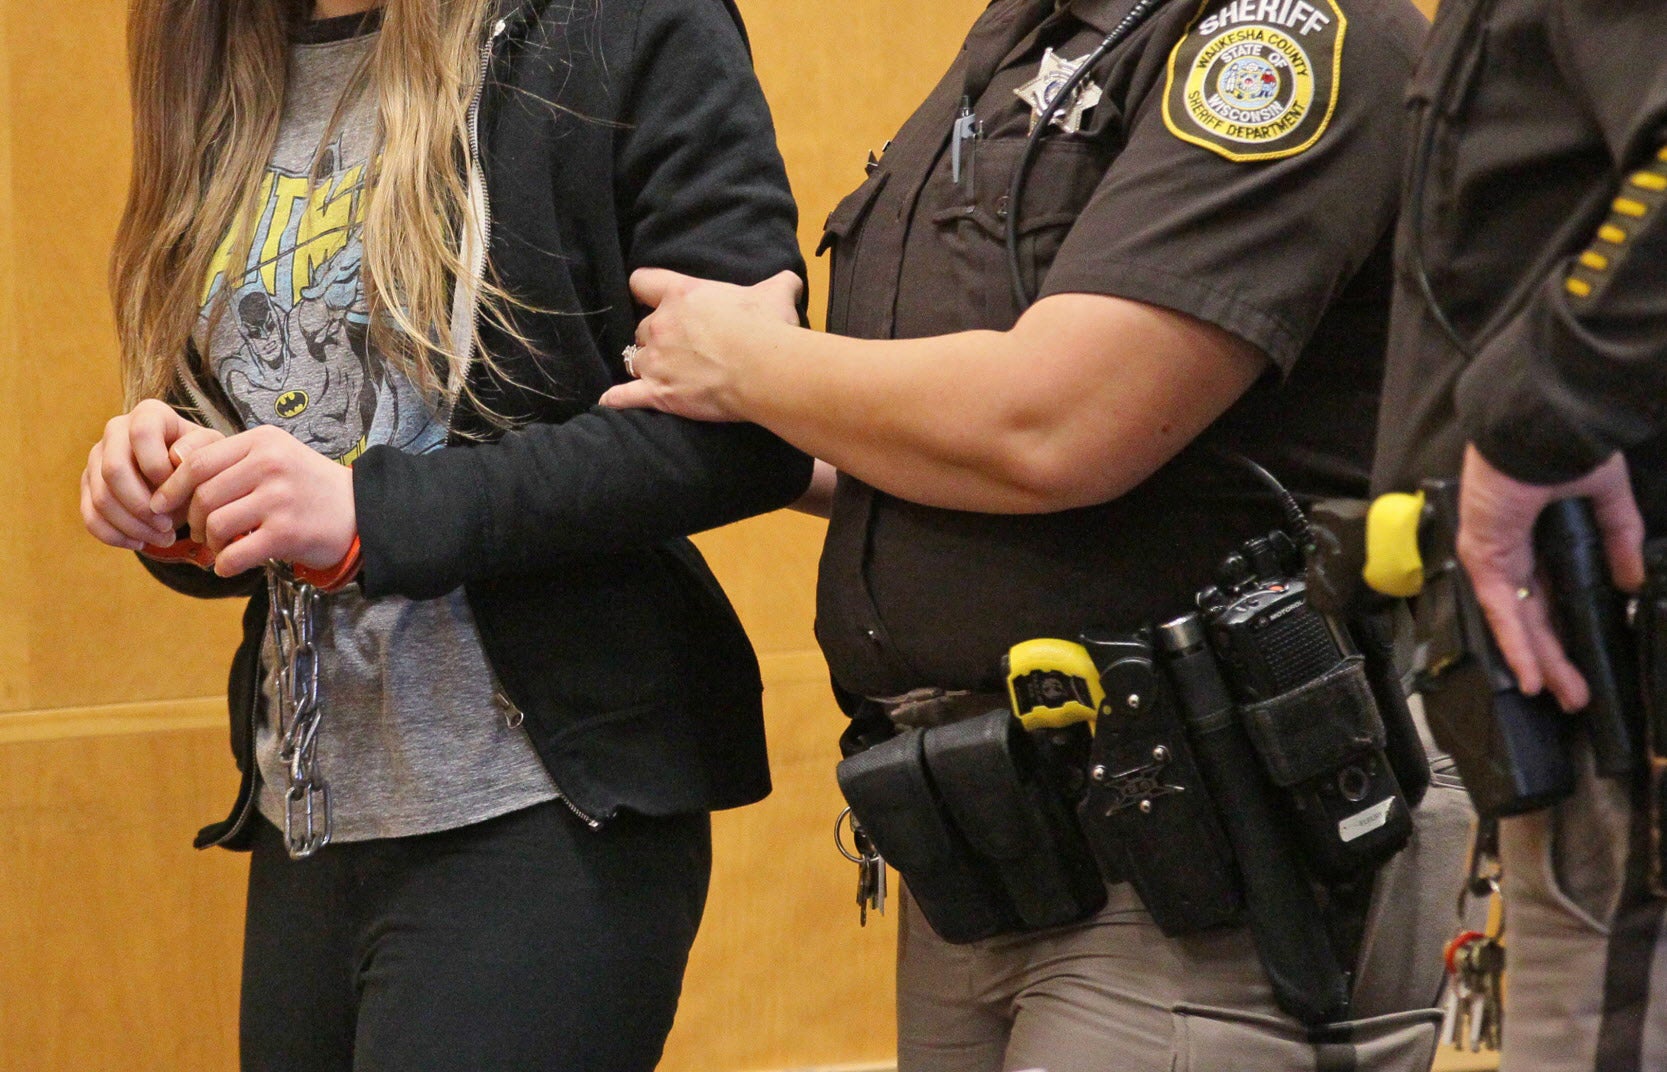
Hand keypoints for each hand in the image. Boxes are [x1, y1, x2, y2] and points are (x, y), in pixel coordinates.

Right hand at [80, 399, 223, 550]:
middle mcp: (116, 431)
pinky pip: (90, 516)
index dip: (157, 465)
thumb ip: (199, 451)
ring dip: (132, 525)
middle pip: (113, 470)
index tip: (176, 487)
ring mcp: (97, 458)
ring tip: (163, 538)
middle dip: (141, 505)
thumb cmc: (202, 462)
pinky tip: (141, 543)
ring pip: (101, 497)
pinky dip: (115, 535)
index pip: (141, 434)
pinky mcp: (88, 486)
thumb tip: (174, 458)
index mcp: (148, 415)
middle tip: (168, 526)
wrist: (188, 478)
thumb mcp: (213, 453)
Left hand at [150, 424, 356, 576]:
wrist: (362, 510)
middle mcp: (270, 465)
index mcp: (262, 441)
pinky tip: (231, 564)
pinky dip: (224, 565)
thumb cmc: (310, 486)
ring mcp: (279, 499)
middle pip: (203, 495)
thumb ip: (233, 460)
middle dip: (193, 520)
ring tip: (220, 548)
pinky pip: (235, 554)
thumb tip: (174, 474)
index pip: (197, 461)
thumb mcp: (276, 455)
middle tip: (202, 534)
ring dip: (210, 544)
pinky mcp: (287, 533)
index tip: (164, 505)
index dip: (172, 487)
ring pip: (215, 525)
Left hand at [598, 268, 801, 420]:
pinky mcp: (658, 392)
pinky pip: (626, 395)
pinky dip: (617, 399)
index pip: (643, 282)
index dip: (647, 289)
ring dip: (646, 364)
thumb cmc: (768, 327)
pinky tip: (608, 402)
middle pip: (641, 327)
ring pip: (634, 359)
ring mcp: (656, 360)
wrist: (765, 369)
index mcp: (682, 295)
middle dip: (655, 335)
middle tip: (677, 345)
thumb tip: (790, 281)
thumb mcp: (777, 294)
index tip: (653, 297)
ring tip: (663, 372)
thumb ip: (779, 284)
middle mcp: (661, 325)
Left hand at [1457, 445, 1644, 710]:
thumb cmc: (1568, 448)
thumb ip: (1617, 538)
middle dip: (1556, 658)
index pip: (1552, 594)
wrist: (1542, 427)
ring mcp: (1495, 555)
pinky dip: (1515, 644)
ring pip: (1518, 621)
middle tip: (1576, 694)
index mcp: (1539, 536)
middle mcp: (1515, 551)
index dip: (1569, 628)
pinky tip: (1531, 677)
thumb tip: (1631, 582)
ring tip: (1562, 696)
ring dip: (1540, 661)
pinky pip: (1500, 609)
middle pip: (1535, 617)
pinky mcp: (1483, 556)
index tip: (1589, 660)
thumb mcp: (1603, 498)